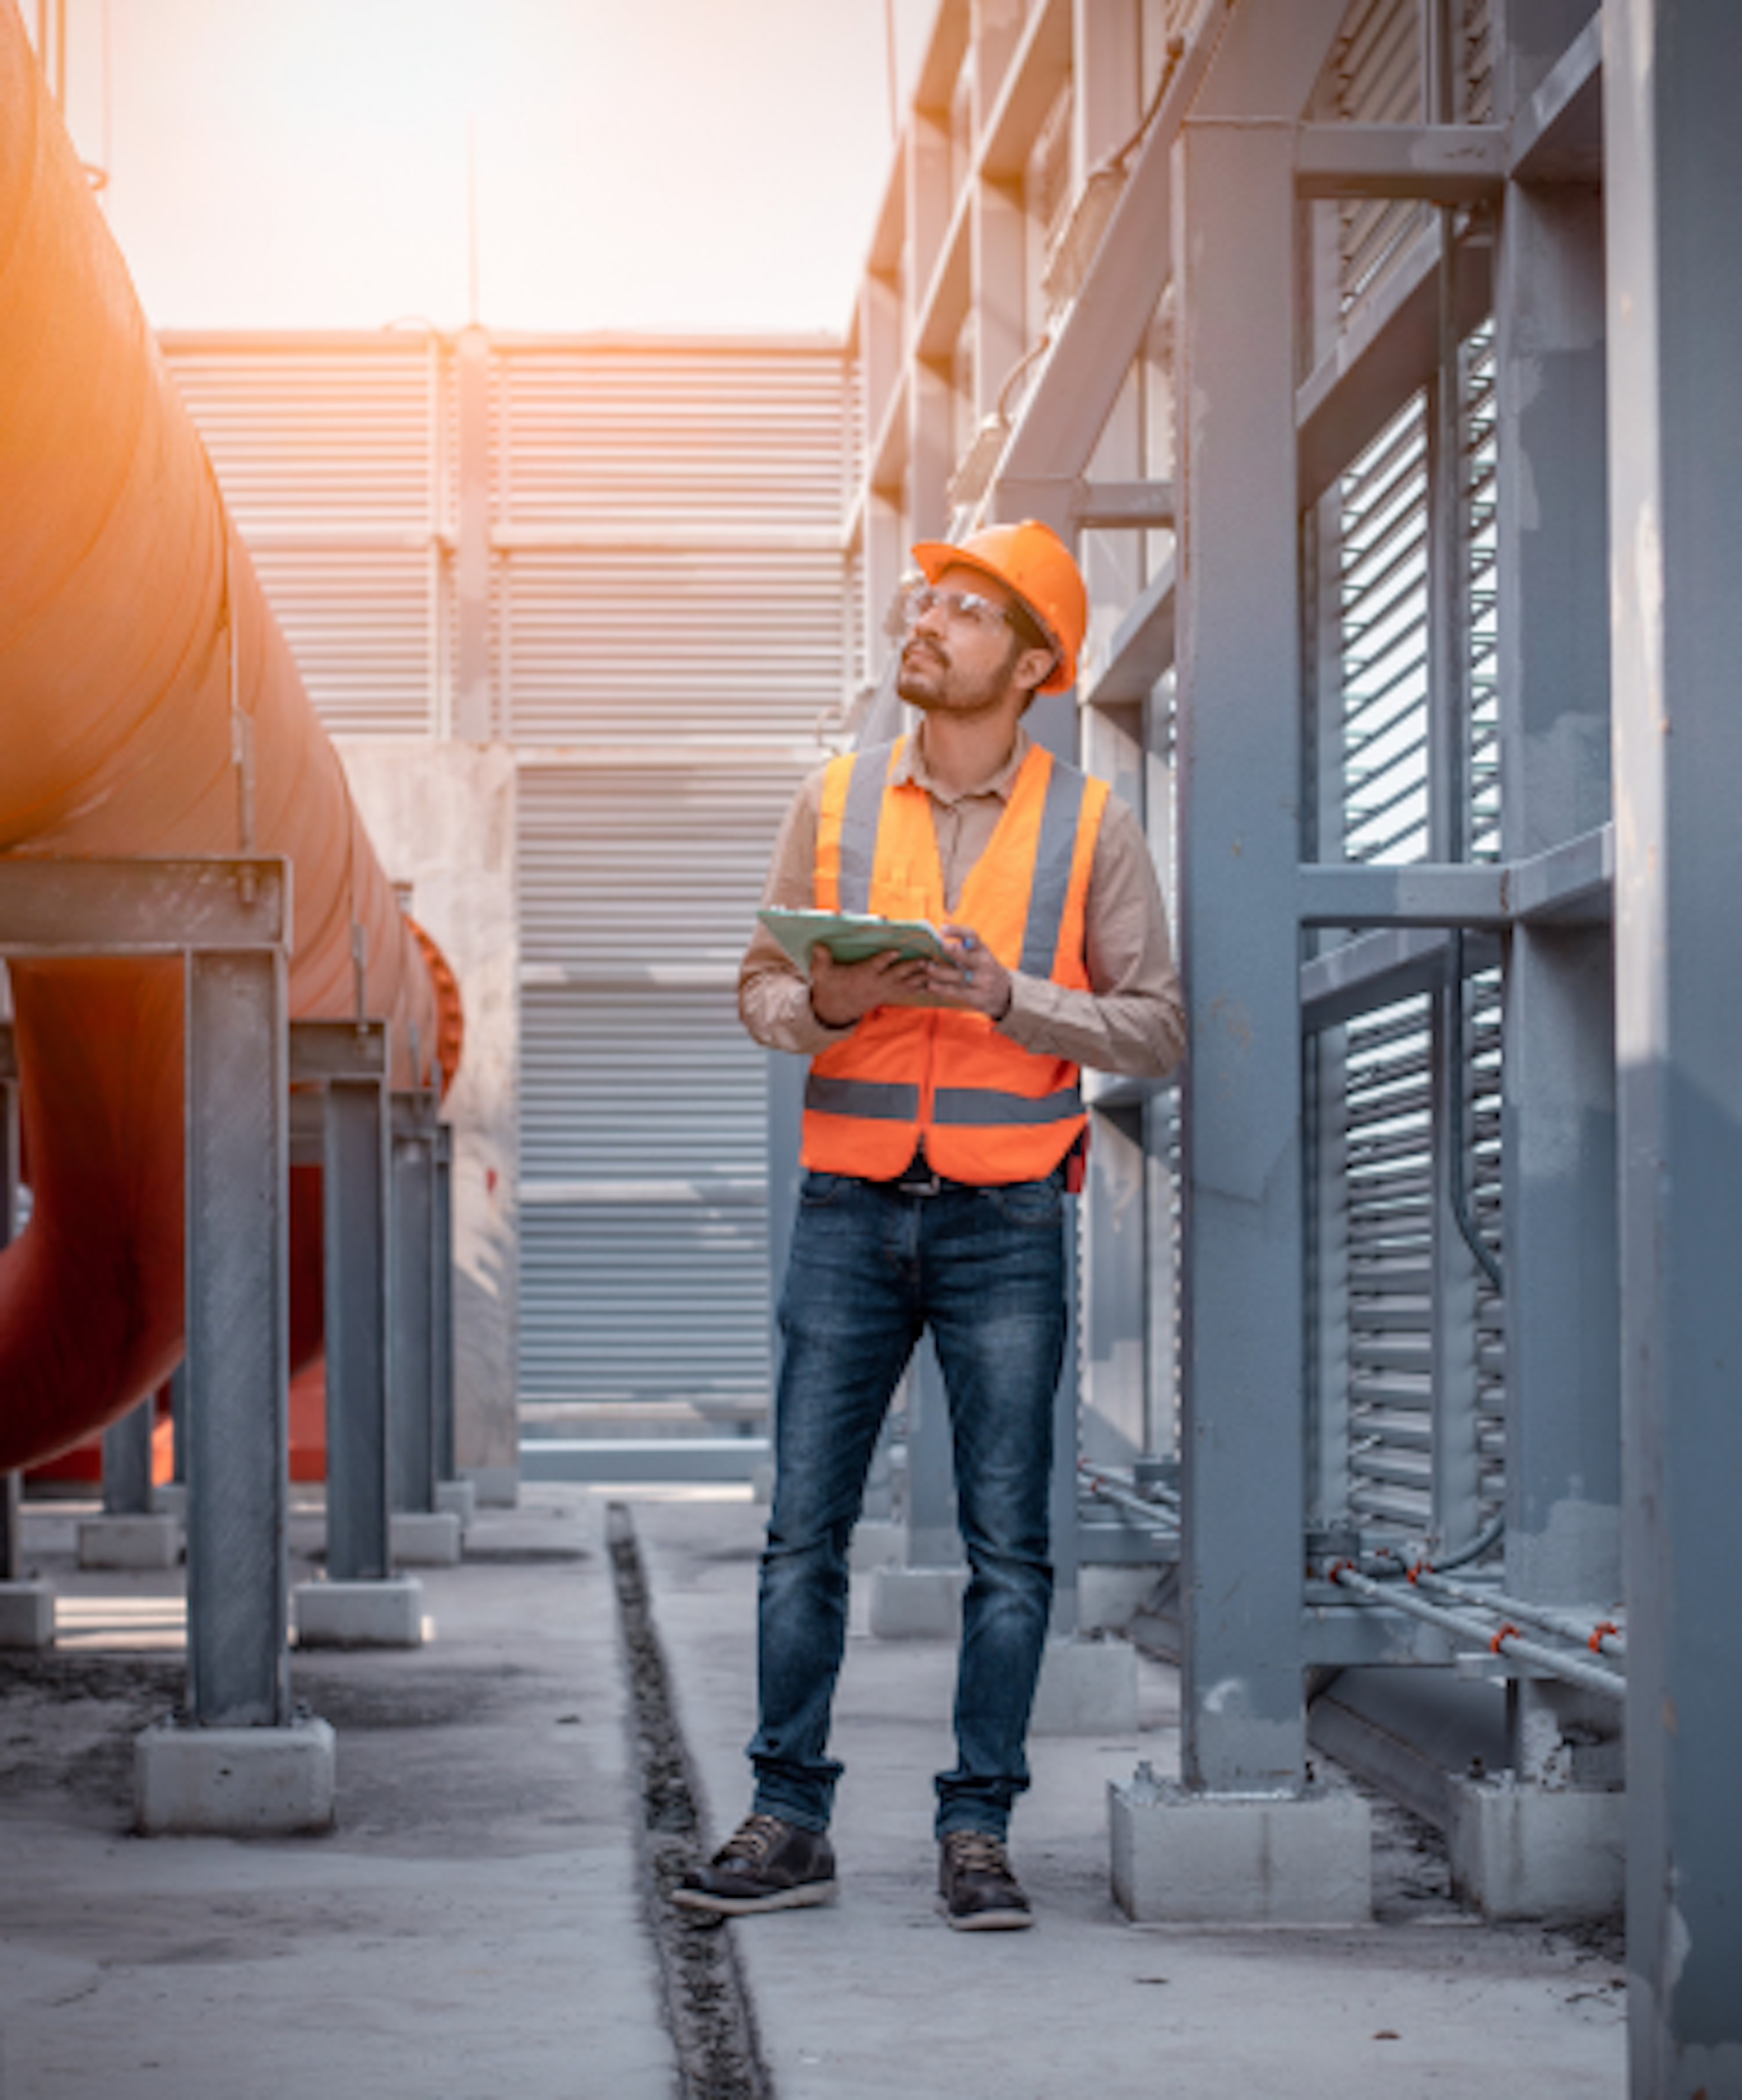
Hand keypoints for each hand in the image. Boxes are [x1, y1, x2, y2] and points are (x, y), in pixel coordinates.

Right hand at [809, 945, 933, 1027]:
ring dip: (921, 977)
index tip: (896, 951)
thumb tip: (818, 946)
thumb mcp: (822, 973)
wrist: (835, 1009)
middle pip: (896, 974)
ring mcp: (884, 990)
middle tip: (926, 961)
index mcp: (861, 975)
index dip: (885, 959)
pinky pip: (908, 990)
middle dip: (912, 967)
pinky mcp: (889, 994)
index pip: (874, 965)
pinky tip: (934, 983)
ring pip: (906, 983)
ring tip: (936, 970)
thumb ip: (821, 959)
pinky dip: (921, 987)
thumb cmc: (830, 986)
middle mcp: (876, 983)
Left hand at [923, 925, 1011, 1020]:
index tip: (942, 928)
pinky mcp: (977, 996)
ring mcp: (981, 981)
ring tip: (927, 967)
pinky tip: (930, 985)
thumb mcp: (978, 955)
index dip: (958, 931)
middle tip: (941, 946)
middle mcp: (983, 964)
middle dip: (955, 951)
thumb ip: (961, 948)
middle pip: (968, 957)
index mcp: (981, 949)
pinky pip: (957, 992)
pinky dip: (942, 989)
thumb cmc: (982, 970)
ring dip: (941, 972)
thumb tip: (934, 938)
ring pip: (959, 976)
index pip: (972, 936)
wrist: (1005, 993)